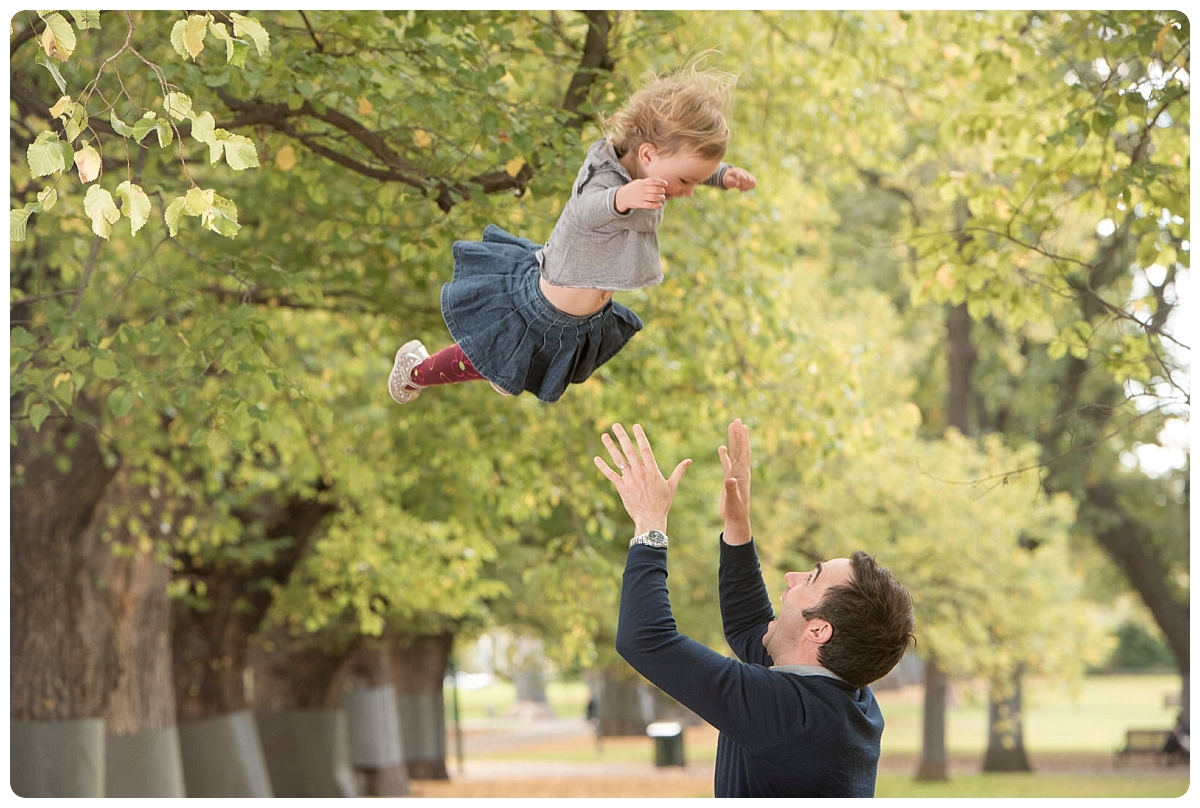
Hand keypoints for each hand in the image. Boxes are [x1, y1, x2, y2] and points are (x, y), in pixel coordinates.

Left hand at [594, 423, 690, 535]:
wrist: (651, 518)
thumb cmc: (662, 503)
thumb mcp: (672, 486)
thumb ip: (679, 471)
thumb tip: (689, 461)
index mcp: (652, 470)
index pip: (645, 449)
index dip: (640, 436)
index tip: (635, 426)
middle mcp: (640, 472)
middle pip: (630, 451)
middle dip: (622, 437)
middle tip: (615, 425)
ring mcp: (630, 480)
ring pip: (619, 460)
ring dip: (611, 447)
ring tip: (604, 436)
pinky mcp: (622, 488)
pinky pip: (611, 475)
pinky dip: (603, 467)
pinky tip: (596, 458)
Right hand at [615, 178, 668, 211]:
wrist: (622, 197)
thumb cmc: (633, 188)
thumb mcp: (639, 182)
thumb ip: (649, 180)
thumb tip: (658, 178)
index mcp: (642, 183)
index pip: (653, 181)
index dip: (661, 182)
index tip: (666, 184)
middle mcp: (642, 189)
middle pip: (655, 189)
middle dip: (662, 190)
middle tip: (663, 191)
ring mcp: (641, 197)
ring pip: (653, 197)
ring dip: (660, 198)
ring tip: (663, 198)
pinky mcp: (640, 204)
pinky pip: (650, 205)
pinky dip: (656, 205)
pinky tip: (660, 205)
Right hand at [718, 418, 751, 544]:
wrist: (736, 519)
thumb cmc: (735, 511)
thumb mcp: (732, 501)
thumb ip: (730, 489)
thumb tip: (730, 479)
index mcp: (741, 474)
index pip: (742, 452)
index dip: (741, 439)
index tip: (741, 426)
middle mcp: (740, 471)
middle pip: (740, 449)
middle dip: (738, 434)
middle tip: (737, 419)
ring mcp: (735, 474)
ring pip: (735, 453)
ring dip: (733, 440)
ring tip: (732, 427)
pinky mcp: (730, 479)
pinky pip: (728, 463)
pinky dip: (725, 454)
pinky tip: (722, 447)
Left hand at [722, 167, 756, 191]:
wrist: (730, 175)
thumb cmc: (728, 178)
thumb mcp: (727, 179)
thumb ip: (732, 181)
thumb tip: (738, 184)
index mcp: (738, 171)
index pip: (744, 178)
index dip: (742, 184)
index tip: (737, 186)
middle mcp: (744, 172)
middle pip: (749, 180)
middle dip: (744, 186)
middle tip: (739, 187)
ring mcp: (748, 174)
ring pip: (752, 182)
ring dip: (747, 187)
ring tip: (741, 188)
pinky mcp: (750, 178)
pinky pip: (754, 183)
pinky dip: (750, 187)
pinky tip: (745, 189)